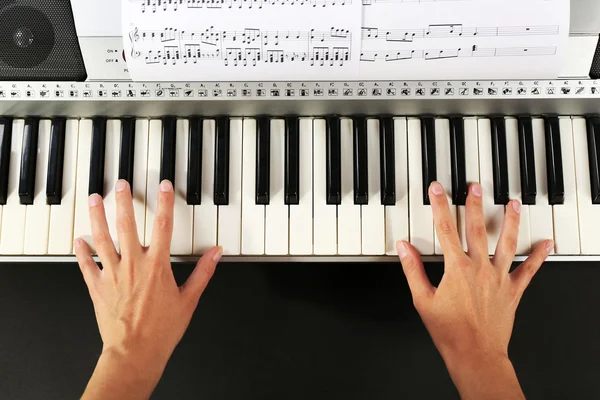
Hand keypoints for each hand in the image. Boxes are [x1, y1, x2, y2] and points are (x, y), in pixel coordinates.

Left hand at [76, 180, 221, 399]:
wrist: (135, 352)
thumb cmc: (162, 330)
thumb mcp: (189, 299)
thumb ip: (203, 272)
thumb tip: (215, 253)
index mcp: (157, 266)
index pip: (163, 226)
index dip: (165, 202)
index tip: (163, 186)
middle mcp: (133, 265)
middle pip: (126, 225)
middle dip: (123, 201)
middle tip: (121, 184)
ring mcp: (112, 274)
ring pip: (102, 239)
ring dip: (97, 217)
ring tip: (94, 199)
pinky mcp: (97, 287)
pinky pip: (86, 264)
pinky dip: (81, 251)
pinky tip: (78, 239)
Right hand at [397, 182, 551, 399]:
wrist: (475, 354)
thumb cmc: (449, 331)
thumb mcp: (422, 300)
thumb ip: (412, 270)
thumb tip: (404, 247)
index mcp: (456, 269)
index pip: (445, 229)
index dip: (440, 206)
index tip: (437, 189)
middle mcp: (480, 268)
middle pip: (477, 229)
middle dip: (475, 205)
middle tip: (475, 187)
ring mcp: (499, 278)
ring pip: (507, 243)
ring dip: (510, 221)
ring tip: (512, 203)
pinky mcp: (513, 290)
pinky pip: (529, 270)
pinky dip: (539, 256)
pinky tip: (547, 243)